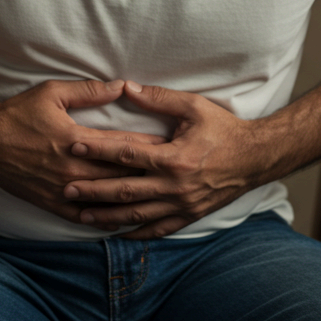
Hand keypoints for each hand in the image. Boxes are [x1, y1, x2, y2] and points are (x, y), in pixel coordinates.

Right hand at [0, 79, 167, 224]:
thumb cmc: (17, 114)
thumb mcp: (53, 93)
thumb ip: (89, 91)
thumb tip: (121, 86)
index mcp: (77, 141)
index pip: (122, 147)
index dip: (150, 148)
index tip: (171, 147)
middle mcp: (72, 169)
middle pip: (119, 176)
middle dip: (147, 175)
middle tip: (172, 175)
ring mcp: (61, 190)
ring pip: (104, 199)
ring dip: (129, 199)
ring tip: (155, 199)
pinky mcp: (50, 203)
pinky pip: (82, 216)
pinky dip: (102, 220)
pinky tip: (119, 221)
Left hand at [61, 81, 267, 238]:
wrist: (255, 158)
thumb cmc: (224, 129)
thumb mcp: (194, 107)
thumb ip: (158, 97)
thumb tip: (125, 87)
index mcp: (174, 158)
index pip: (127, 153)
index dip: (98, 149)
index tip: (72, 145)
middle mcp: (175, 186)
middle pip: (124, 190)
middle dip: (93, 190)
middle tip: (65, 188)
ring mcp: (181, 206)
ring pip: (136, 215)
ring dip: (106, 216)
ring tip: (81, 214)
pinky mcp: (188, 217)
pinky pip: (156, 230)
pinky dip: (133, 233)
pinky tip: (114, 233)